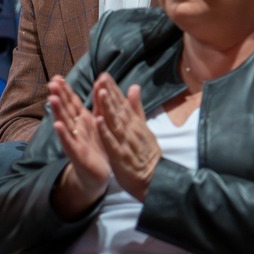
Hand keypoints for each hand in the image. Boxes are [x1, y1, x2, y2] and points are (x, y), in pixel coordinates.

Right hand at [48, 75, 109, 216]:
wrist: (98, 174)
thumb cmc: (98, 146)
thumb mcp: (100, 121)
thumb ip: (100, 102)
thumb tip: (101, 80)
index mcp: (83, 119)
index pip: (72, 102)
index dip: (65, 90)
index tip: (57, 77)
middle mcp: (75, 128)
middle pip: (65, 110)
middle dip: (59, 97)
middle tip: (51, 83)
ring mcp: (74, 140)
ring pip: (65, 124)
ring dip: (58, 112)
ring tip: (52, 99)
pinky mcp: (77, 153)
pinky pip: (69, 142)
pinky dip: (63, 134)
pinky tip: (57, 125)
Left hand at [93, 73, 161, 200]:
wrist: (155, 178)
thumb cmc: (146, 154)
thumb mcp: (144, 127)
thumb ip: (137, 108)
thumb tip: (134, 87)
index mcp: (135, 123)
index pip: (124, 104)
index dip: (114, 89)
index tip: (105, 75)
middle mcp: (131, 130)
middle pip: (119, 110)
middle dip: (109, 93)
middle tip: (101, 78)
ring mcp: (126, 143)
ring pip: (115, 123)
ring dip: (108, 108)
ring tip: (100, 93)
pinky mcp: (121, 156)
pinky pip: (112, 142)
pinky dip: (106, 131)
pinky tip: (98, 121)